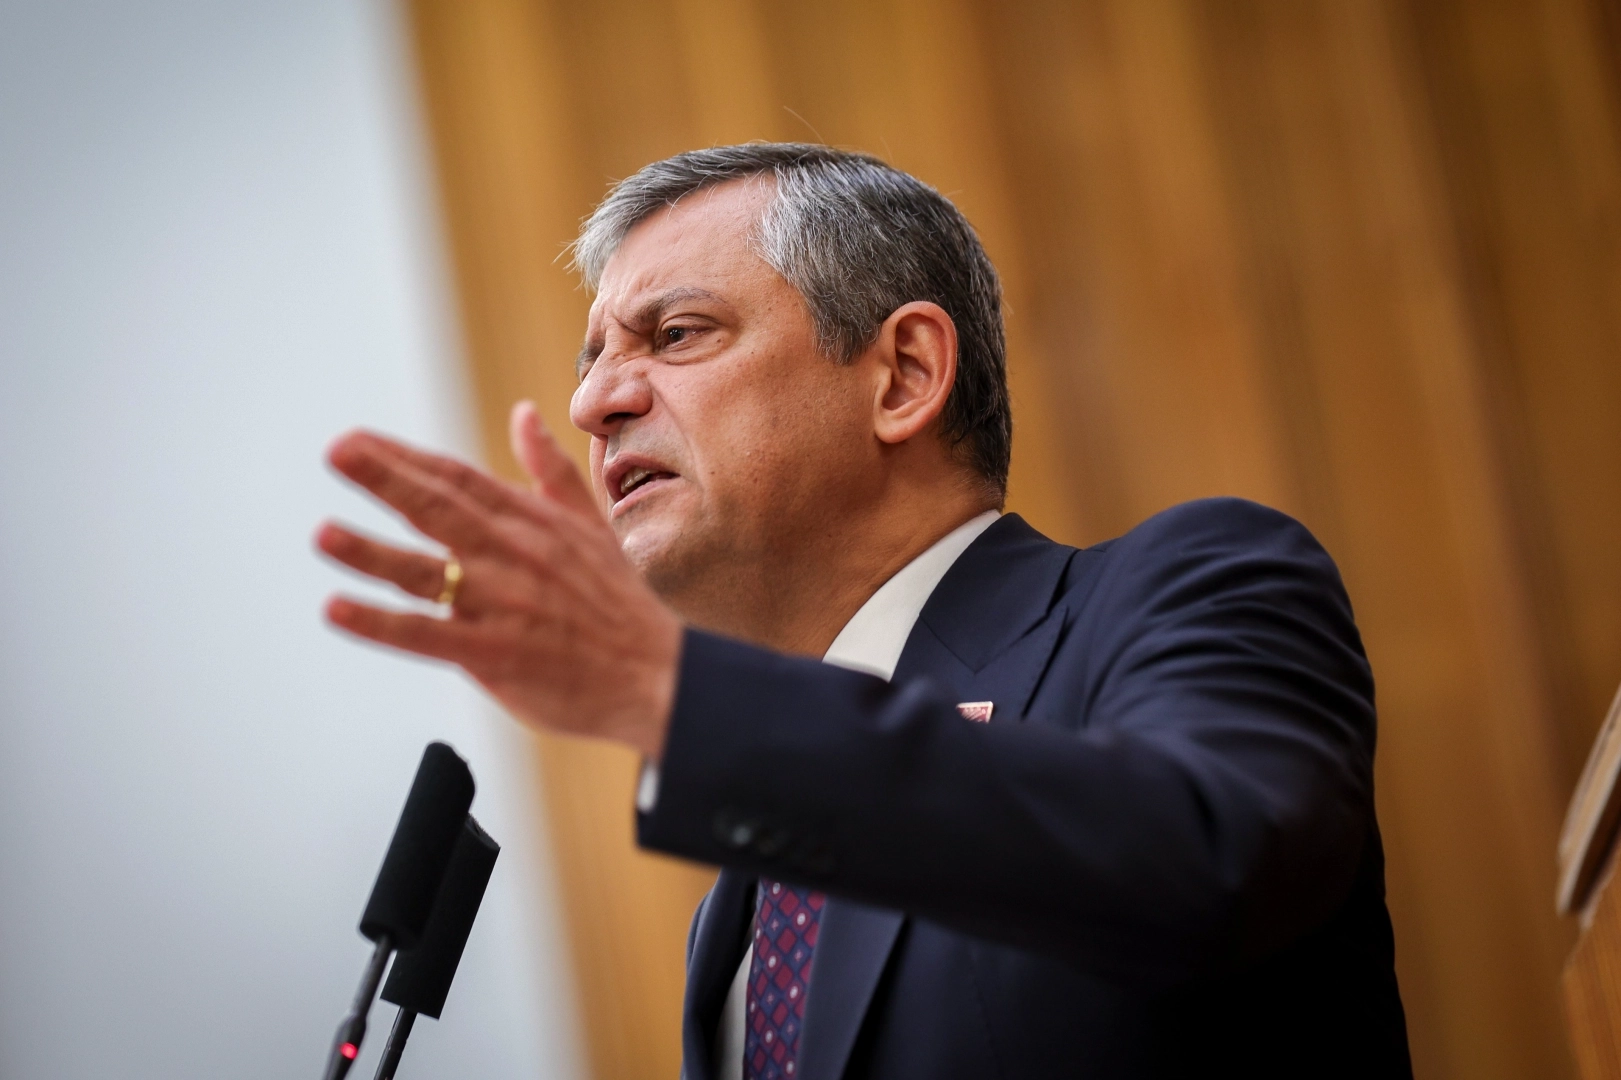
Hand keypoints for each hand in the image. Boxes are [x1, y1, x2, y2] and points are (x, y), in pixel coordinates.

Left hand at [315, 401, 681, 757]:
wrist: (658, 675)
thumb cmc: (620, 605)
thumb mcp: (591, 524)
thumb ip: (550, 471)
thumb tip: (524, 414)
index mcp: (532, 523)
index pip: (458, 479)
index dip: (404, 457)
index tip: (357, 440)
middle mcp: (514, 555)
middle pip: (439, 509)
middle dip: (384, 478)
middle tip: (337, 451)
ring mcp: (503, 604)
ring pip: (426, 572)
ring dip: (371, 552)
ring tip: (324, 534)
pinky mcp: (496, 655)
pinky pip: (427, 636)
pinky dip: (381, 623)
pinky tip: (339, 609)